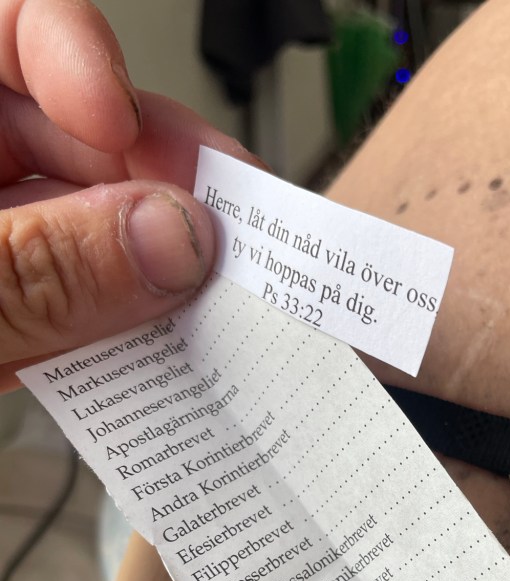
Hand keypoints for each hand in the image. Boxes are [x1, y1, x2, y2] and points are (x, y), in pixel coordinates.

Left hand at [0, 0, 263, 390]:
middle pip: (86, 142)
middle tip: (232, 246)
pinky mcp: (15, 325)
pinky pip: (91, 314)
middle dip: (166, 192)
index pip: (11, 39)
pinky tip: (171, 359)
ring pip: (105, 237)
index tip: (129, 131)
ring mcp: (0, 256)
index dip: (84, 63)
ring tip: (219, 314)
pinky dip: (136, 339)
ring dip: (167, 278)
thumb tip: (171, 237)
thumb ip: (35, 269)